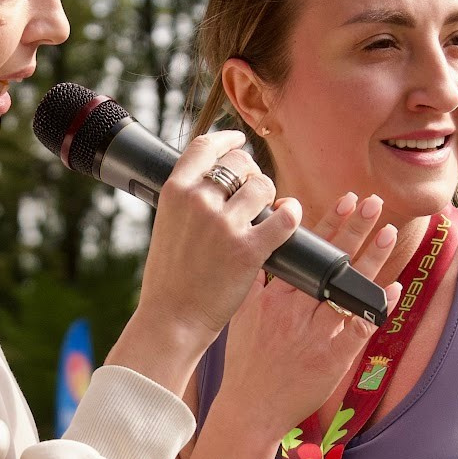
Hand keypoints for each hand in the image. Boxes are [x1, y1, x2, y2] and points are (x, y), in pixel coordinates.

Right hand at [133, 130, 304, 350]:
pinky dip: (291, 212)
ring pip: (264, 186)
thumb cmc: (169, 279)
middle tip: (254, 188)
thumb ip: (187, 200)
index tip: (239, 140)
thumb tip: (213, 180)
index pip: (205, 147)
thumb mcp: (166, 226)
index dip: (227, 139)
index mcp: (175, 192)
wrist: (172, 319)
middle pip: (239, 163)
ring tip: (267, 209)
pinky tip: (289, 213)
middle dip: (252, 172)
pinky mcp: (250, 249)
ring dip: (270, 194)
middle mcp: (199, 202)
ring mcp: (225, 225)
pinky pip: (284, 217)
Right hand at [210, 192, 398, 433]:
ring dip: (371, 260)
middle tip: (374, 201)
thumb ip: (256, 282)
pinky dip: (375, 310)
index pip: (307, 253)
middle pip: (331, 263)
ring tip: (389, 232)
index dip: (329, 224)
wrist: (250, 409)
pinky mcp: (332, 359)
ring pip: (347, 290)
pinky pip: (358, 329)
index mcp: (274, 297)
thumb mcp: (241, 316)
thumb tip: (265, 249)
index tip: (346, 200)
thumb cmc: (247, 364)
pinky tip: (392, 290)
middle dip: (354, 229)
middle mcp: (296, 310)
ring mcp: (315, 334)